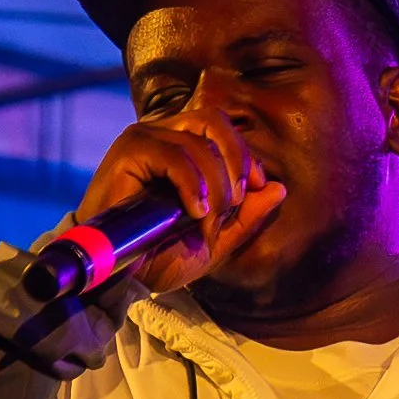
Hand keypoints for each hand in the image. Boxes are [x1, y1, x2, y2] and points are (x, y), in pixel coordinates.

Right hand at [71, 107, 285, 296]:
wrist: (118, 276)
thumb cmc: (158, 256)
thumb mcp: (214, 241)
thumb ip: (247, 216)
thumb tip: (280, 188)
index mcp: (181, 148)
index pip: (222, 130)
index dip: (245, 157)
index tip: (256, 189)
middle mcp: (162, 135)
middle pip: (214, 122)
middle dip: (236, 162)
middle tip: (234, 202)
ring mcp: (143, 140)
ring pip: (197, 142)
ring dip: (215, 183)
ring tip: (207, 218)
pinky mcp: (129, 152)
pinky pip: (174, 155)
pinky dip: (193, 183)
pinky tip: (195, 211)